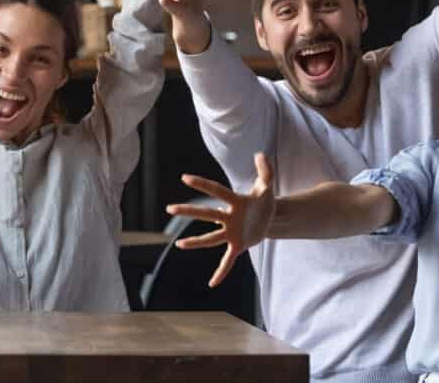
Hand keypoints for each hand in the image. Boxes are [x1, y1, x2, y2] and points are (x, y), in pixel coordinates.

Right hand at [165, 152, 274, 287]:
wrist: (269, 219)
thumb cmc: (264, 200)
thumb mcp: (267, 185)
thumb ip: (266, 170)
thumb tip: (260, 154)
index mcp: (235, 201)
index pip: (217, 191)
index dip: (203, 184)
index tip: (185, 178)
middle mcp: (229, 217)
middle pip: (207, 214)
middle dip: (189, 211)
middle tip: (169, 209)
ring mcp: (232, 233)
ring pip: (211, 238)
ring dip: (196, 242)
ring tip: (179, 245)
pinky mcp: (238, 245)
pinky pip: (228, 261)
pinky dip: (221, 272)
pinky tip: (212, 284)